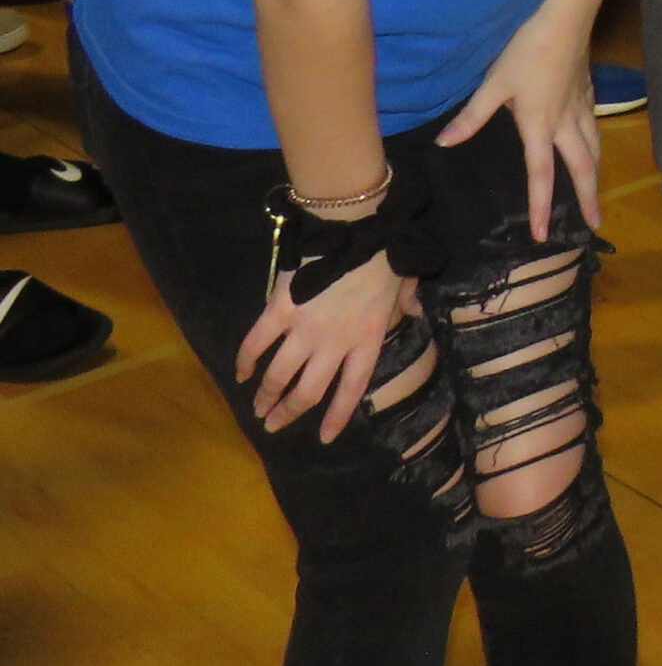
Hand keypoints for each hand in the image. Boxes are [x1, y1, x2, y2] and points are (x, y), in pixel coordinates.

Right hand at [236, 248, 417, 441]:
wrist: (354, 226)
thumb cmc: (384, 253)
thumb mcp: (404, 281)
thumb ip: (407, 301)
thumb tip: (417, 311)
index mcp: (367, 339)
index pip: (351, 389)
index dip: (337, 417)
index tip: (324, 438)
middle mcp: (334, 343)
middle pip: (309, 391)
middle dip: (289, 413)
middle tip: (273, 425)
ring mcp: (304, 329)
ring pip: (280, 375)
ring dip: (265, 396)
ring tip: (257, 408)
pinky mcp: (279, 310)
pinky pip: (256, 343)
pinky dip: (245, 361)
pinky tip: (241, 373)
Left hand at [438, 15, 601, 237]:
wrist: (565, 21)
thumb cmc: (526, 52)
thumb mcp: (494, 83)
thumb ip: (471, 117)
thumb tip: (443, 143)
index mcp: (539, 125)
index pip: (540, 175)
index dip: (540, 207)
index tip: (543, 235)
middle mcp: (564, 124)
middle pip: (582, 168)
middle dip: (589, 198)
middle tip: (595, 223)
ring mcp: (580, 108)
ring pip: (593, 149)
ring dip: (595, 173)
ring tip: (595, 191)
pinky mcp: (588, 93)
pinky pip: (593, 127)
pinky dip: (595, 144)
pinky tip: (592, 143)